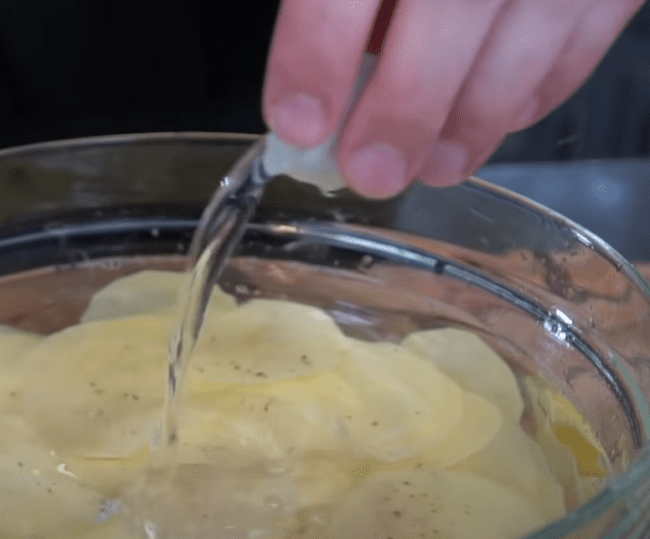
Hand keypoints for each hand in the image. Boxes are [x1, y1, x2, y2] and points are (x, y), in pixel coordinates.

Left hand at [262, 0, 645, 197]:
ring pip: (538, 23)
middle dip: (411, 102)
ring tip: (435, 166)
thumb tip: (317, 67)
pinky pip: (591, 21)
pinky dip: (544, 81)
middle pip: (458, 0)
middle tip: (373, 171)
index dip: (318, 49)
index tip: (298, 120)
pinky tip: (499, 119)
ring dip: (481, 112)